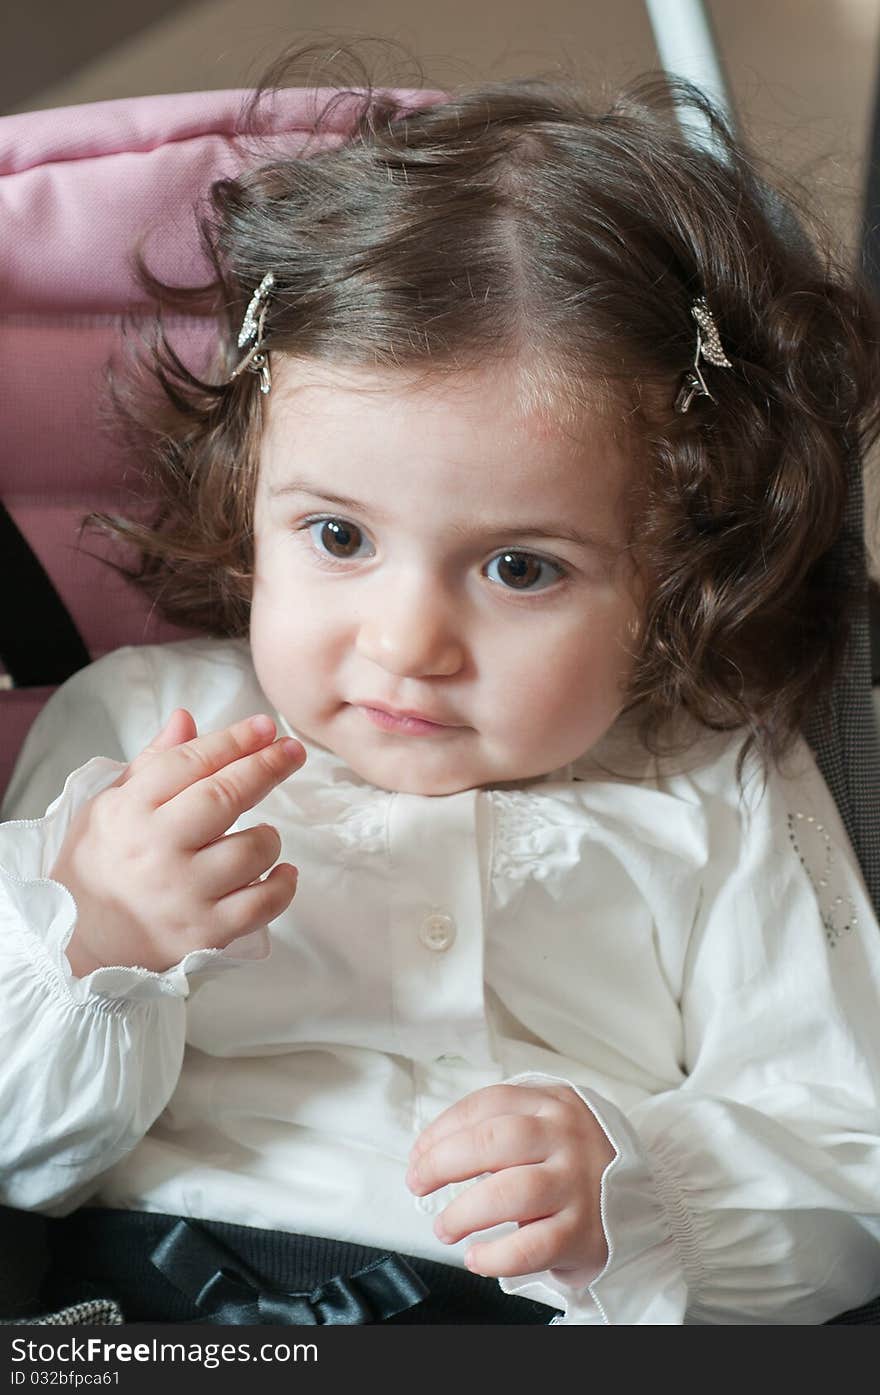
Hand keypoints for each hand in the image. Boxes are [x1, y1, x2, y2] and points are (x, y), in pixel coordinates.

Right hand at [51, 709, 305, 975]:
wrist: (79, 941)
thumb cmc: (98, 865)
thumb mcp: (108, 806)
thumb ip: (152, 763)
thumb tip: (187, 718)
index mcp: (130, 811)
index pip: (190, 763)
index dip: (233, 740)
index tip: (265, 726)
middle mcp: (157, 850)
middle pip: (225, 796)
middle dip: (266, 766)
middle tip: (292, 749)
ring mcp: (183, 894)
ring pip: (251, 850)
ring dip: (268, 837)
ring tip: (263, 835)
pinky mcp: (204, 932)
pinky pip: (261, 904)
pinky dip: (282, 886)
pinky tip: (281, 873)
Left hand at [406, 1083, 614, 1280]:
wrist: (638, 1204)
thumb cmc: (574, 1164)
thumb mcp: (548, 1125)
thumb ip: (501, 1126)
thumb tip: (431, 1152)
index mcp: (553, 1104)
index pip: (488, 1104)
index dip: (443, 1128)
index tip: (419, 1154)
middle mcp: (566, 1139)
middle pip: (494, 1140)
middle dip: (444, 1162)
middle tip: (418, 1183)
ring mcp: (577, 1184)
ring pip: (510, 1193)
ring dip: (464, 1212)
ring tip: (445, 1227)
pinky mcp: (583, 1232)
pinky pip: (532, 1247)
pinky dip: (495, 1256)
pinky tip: (477, 1257)